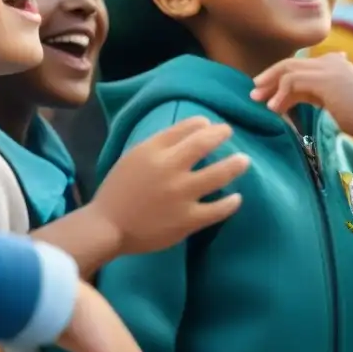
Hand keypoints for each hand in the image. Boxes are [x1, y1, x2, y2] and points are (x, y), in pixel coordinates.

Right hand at [91, 117, 249, 254]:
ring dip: (235, 164)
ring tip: (244, 160)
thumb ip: (156, 148)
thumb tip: (184, 136)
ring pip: (219, 174)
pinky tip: (236, 198)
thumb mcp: (131, 159)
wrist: (107, 227)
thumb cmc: (116, 192)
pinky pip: (217, 209)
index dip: (200, 124)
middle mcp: (169, 168)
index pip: (183, 128)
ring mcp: (181, 194)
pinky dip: (230, 203)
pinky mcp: (188, 219)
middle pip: (203, 143)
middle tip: (228, 132)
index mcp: (152, 151)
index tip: (208, 124)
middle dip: (220, 134)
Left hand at [250, 53, 352, 136]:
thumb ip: (317, 96)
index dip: (280, 78)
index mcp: (334, 63)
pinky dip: (280, 95)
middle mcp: (329, 61)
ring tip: (259, 101)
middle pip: (290, 64)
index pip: (299, 67)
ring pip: (288, 71)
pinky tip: (275, 109)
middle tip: (254, 91)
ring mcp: (327, 68)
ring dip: (271, 87)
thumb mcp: (336, 102)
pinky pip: (292, 82)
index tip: (266, 92)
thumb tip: (294, 100)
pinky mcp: (324, 79)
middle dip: (269, 77)